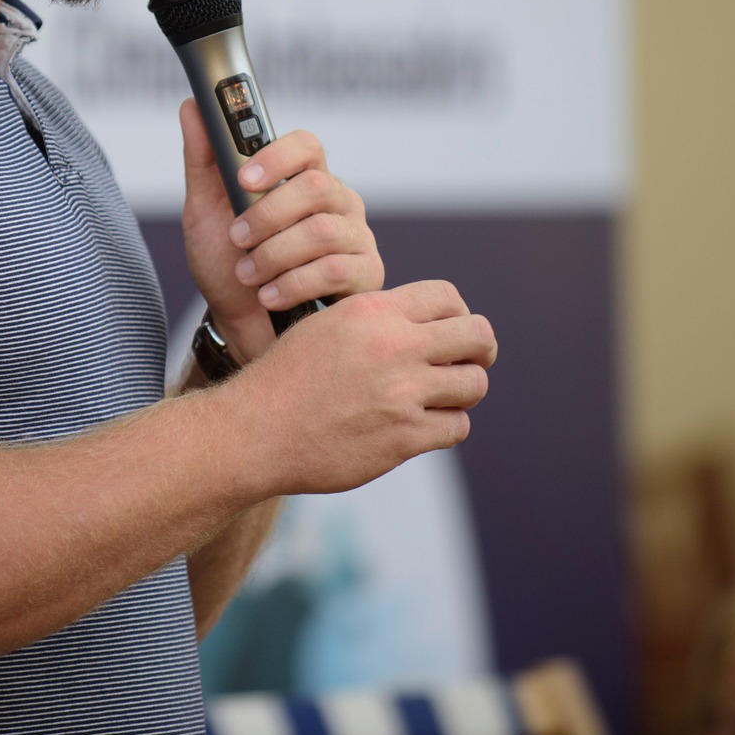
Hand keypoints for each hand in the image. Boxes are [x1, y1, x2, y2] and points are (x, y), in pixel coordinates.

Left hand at [178, 99, 384, 364]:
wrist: (238, 327)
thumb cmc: (225, 265)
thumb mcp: (204, 212)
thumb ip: (204, 160)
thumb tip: (192, 106)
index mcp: (303, 178)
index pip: (307, 145)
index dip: (277, 156)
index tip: (242, 177)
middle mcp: (337, 202)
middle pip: (316, 187)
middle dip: (267, 215)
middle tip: (236, 236)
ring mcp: (356, 238)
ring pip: (323, 232)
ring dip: (274, 255)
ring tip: (247, 274)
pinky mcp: (365, 278)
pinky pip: (335, 271)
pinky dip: (292, 284)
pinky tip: (268, 296)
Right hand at [214, 279, 496, 495]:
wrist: (255, 431)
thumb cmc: (287, 378)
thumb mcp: (327, 325)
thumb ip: (377, 319)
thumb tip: (426, 321)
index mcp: (373, 311)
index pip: (448, 297)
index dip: (457, 314)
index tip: (449, 332)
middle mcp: (393, 346)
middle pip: (478, 335)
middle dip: (479, 349)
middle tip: (467, 362)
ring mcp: (402, 393)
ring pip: (474, 384)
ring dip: (463, 391)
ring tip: (442, 397)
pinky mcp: (404, 438)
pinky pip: (456, 426)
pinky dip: (445, 425)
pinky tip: (422, 425)